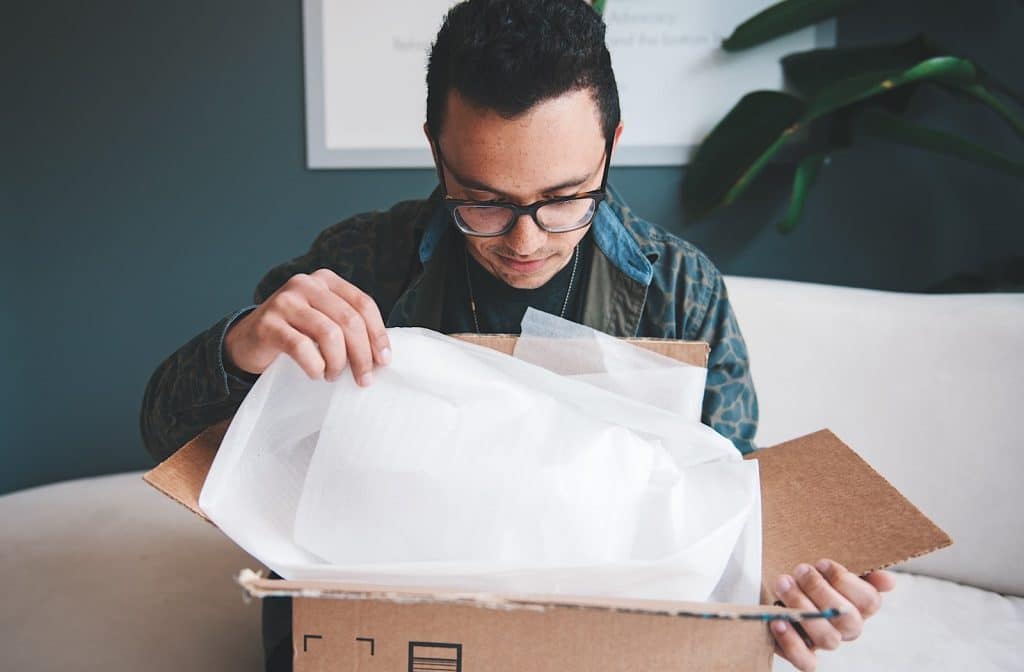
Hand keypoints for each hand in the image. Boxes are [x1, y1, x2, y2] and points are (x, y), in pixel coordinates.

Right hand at [224, 269, 390, 384]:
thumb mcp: (323, 320)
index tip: (384, 361)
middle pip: (350, 320)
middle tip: (364, 379)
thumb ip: (348, 326)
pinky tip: (316, 374)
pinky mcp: (268, 323)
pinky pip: (302, 347)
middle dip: (362, 355)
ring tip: (334, 376)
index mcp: (326, 280)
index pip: (363, 304)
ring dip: (338, 362)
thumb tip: (382, 355)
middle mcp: (307, 284)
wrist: (247, 341)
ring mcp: (286, 301)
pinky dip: (315, 366)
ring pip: (329, 333)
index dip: (378, 335)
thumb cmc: (295, 334)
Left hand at [770, 559, 895, 670]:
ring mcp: (825, 642)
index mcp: (860, 606)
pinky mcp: (804, 655)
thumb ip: (862, 572)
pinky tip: (778, 621)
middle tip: (800, 570)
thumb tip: (888, 581)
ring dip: (802, 608)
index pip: (869, 601)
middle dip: (819, 590)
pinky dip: (792, 643)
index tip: (822, 564)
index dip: (845, 581)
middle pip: (847, 619)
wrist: (782, 593)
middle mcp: (847, 628)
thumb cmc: (812, 580)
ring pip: (827, 638)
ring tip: (783, 584)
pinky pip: (806, 662)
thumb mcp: (833, 570)